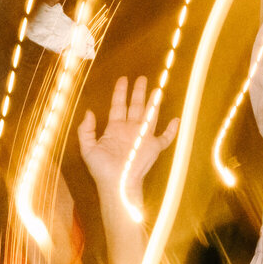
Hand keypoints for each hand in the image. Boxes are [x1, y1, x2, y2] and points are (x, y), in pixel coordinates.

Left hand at [78, 76, 179, 222]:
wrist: (117, 185)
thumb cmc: (102, 170)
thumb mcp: (88, 149)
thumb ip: (86, 130)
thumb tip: (89, 112)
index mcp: (115, 129)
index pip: (118, 106)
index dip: (120, 93)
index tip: (123, 79)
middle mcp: (130, 130)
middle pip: (136, 106)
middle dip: (138, 92)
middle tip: (142, 78)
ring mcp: (143, 138)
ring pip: (150, 115)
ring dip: (154, 103)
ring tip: (157, 90)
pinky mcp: (153, 147)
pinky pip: (165, 137)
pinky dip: (172, 129)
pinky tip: (176, 120)